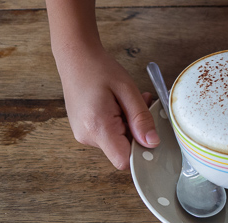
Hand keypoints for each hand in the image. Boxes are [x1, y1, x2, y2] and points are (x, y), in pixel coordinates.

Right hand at [58, 49, 159, 169]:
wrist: (75, 57)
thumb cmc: (100, 69)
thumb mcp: (128, 91)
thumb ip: (141, 119)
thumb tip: (153, 143)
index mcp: (97, 127)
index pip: (123, 160)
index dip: (140, 152)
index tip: (150, 134)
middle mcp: (87, 136)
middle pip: (123, 151)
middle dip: (138, 132)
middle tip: (142, 105)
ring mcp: (84, 135)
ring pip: (118, 143)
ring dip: (130, 125)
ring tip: (128, 101)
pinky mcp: (85, 131)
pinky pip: (110, 135)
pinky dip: (120, 123)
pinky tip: (120, 105)